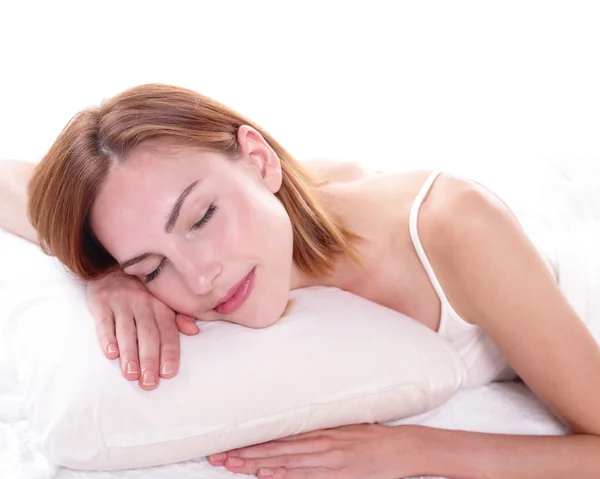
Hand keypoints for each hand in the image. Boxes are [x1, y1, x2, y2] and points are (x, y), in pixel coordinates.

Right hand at [86, 271, 199, 389]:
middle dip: (149, 359)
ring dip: (129, 354)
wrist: (111, 268)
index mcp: (160, 305)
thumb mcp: (162, 301)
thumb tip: (194, 331)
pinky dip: (107, 338)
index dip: (169, 352)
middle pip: (148, 334)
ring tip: (131, 374)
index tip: (168, 373)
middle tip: (149, 382)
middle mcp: (142, 303)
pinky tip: (110, 354)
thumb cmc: (141, 292)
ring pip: (126, 331)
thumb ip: (178, 317)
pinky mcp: (100, 303)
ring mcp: (121, 303)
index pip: (167, 331)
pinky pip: (104, 322)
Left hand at [207, 424, 421, 478]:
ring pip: (283, 461)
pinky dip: (282, 474)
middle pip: (274, 448)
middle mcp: (318, 442)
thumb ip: (321, 432)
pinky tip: (264, 474)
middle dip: (245, 453)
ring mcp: (327, 458)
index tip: (229, 443)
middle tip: (218, 456)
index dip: (252, 441)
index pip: (278, 436)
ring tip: (231, 465)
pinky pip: (304, 474)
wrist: (402, 448)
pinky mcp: (337, 472)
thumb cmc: (373, 438)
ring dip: (255, 464)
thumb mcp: (345, 428)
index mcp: (318, 430)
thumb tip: (297, 434)